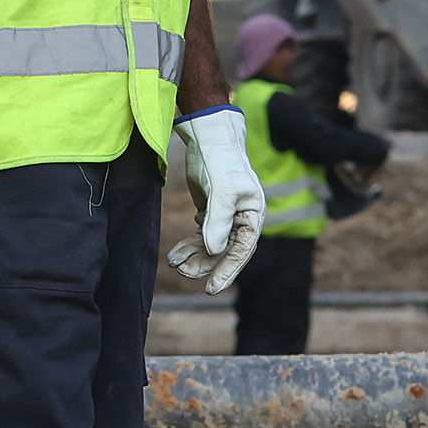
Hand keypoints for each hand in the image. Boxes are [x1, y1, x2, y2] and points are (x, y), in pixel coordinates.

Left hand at [164, 106, 264, 293]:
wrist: (209, 138)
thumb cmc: (221, 160)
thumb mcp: (221, 190)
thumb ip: (217, 221)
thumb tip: (213, 251)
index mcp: (253, 215)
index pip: (242, 250)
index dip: (227, 270)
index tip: (211, 288)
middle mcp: (242, 219)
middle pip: (225, 251)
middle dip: (204, 264)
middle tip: (183, 272)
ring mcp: (225, 217)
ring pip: (211, 246)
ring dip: (194, 256)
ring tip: (174, 263)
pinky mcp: (211, 212)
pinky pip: (201, 236)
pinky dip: (189, 245)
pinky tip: (176, 253)